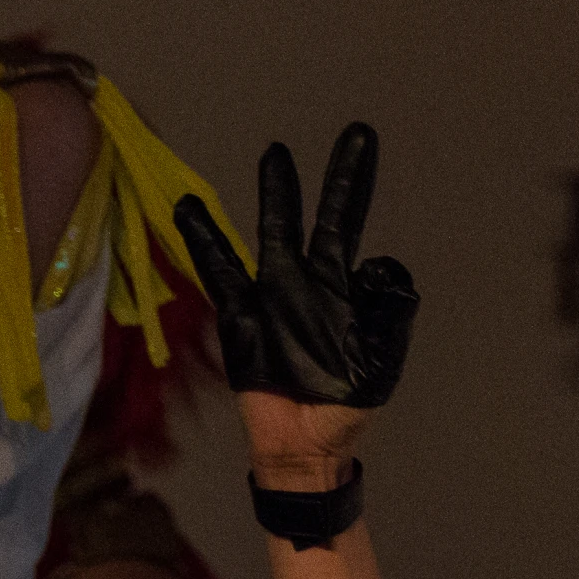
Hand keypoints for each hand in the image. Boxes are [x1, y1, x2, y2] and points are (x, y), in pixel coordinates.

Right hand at [174, 124, 418, 483]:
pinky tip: (189, 209)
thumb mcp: (380, 362)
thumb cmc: (346, 406)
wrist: (306, 443)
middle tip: (341, 135)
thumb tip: (381, 267)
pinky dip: (204, 241)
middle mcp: (309, 282)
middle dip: (327, 179)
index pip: (353, 226)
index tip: (363, 142)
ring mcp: (273, 294)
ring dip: (273, 197)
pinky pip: (221, 272)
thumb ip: (389, 316)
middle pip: (317, 219)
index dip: (357, 187)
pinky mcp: (241, 315)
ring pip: (270, 234)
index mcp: (344, 290)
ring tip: (273, 155)